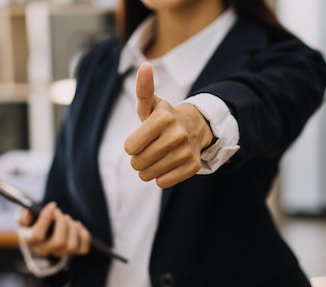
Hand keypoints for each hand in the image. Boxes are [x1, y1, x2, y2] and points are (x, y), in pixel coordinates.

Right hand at [17, 202, 90, 256]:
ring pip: (71, 245)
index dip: (46, 219)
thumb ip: (23, 215)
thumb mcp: (23, 216)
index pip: (38, 235)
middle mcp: (44, 250)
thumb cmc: (31, 222)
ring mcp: (59, 253)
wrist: (40, 233)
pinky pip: (83, 249)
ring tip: (67, 217)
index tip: (52, 205)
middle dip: (62, 223)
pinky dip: (84, 235)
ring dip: (72, 228)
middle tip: (60, 212)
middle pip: (59, 242)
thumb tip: (28, 215)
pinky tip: (77, 224)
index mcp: (30, 241)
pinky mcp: (72, 253)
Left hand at [124, 62, 214, 187]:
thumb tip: (144, 66)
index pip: (130, 147)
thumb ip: (143, 89)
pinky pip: (163, 182)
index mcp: (163, 118)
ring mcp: (186, 151)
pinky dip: (160, 177)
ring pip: (149, 174)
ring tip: (156, 158)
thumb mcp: (151, 104)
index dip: (131, 145)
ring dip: (147, 170)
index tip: (140, 139)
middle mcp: (177, 135)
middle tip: (147, 150)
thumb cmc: (164, 118)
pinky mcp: (192, 166)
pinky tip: (166, 165)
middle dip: (137, 159)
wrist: (195, 127)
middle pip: (138, 163)